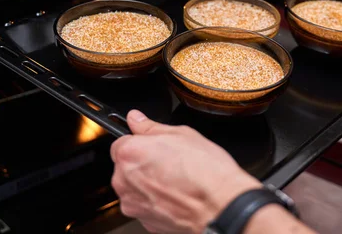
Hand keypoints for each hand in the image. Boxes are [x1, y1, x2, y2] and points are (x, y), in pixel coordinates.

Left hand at [110, 110, 260, 233]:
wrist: (220, 206)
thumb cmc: (205, 171)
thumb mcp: (181, 133)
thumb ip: (150, 126)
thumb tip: (136, 119)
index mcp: (129, 153)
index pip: (121, 142)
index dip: (139, 142)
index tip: (152, 145)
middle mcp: (124, 180)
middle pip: (125, 167)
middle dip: (143, 163)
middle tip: (169, 161)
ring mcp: (133, 204)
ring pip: (135, 188)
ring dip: (148, 183)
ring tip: (175, 179)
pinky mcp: (144, 222)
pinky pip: (145, 205)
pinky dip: (157, 201)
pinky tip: (176, 194)